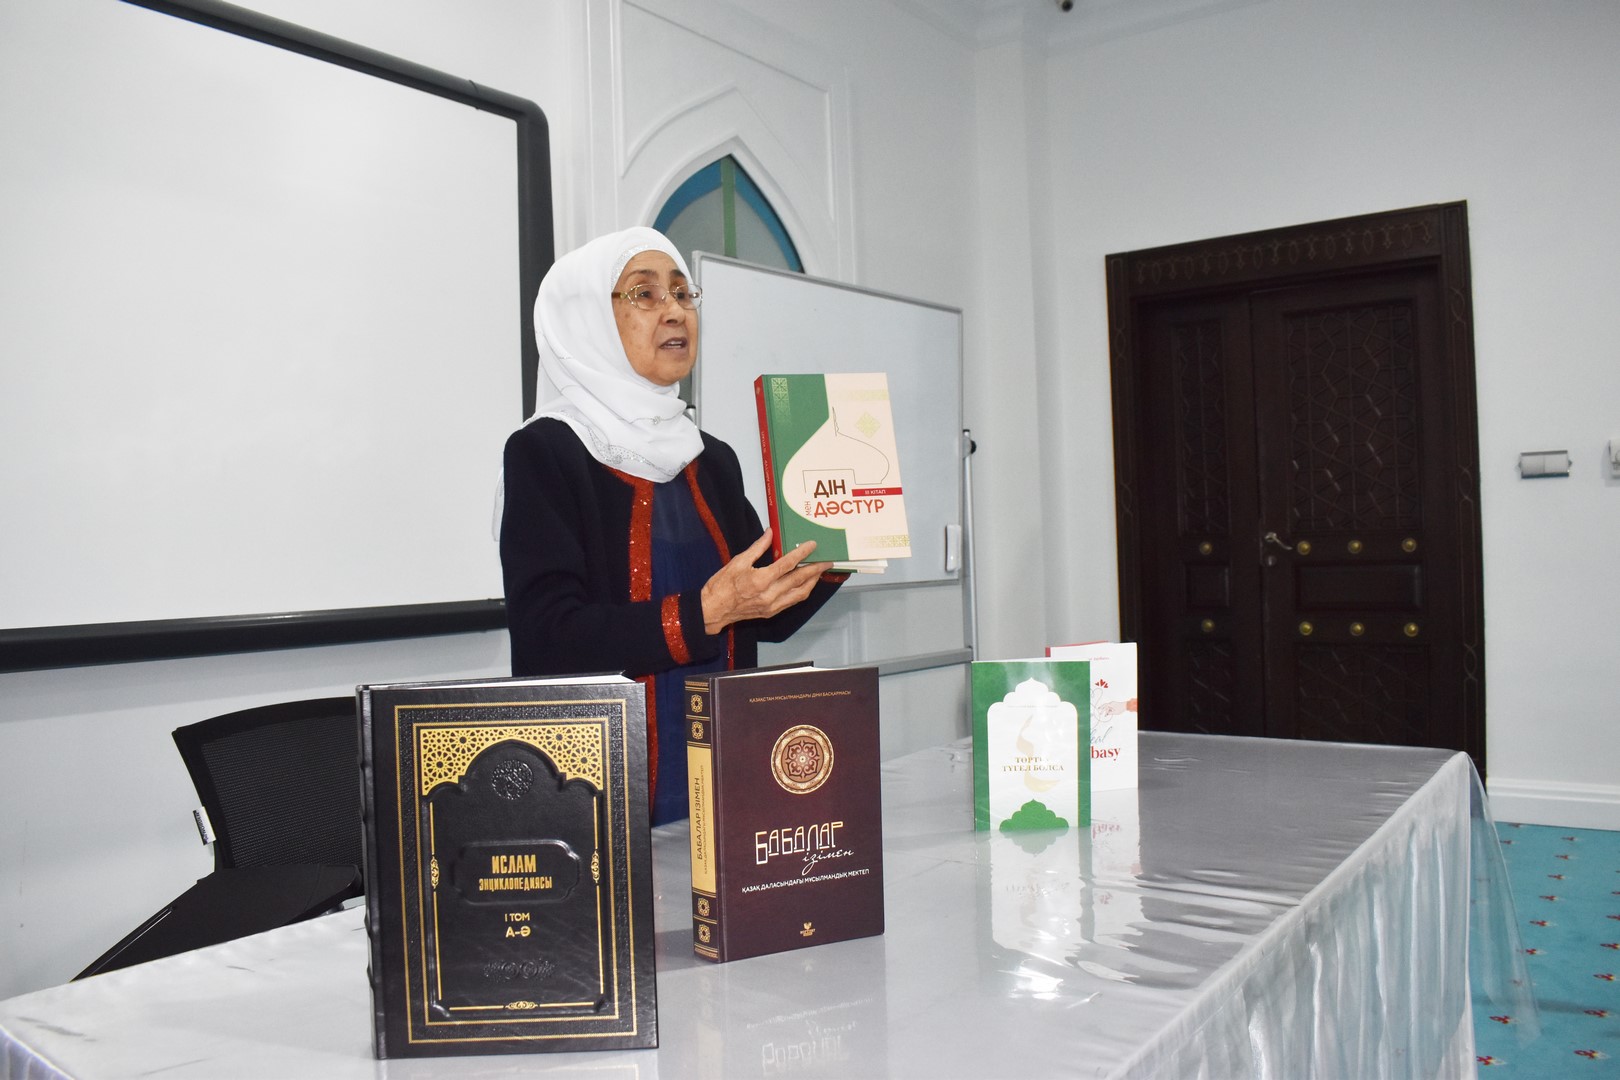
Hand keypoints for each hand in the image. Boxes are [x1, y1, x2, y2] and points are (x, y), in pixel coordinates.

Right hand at [701, 531, 831, 634]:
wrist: (713, 610)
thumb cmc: (722, 585)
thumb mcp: (737, 561)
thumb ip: (757, 548)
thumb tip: (770, 533)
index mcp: (760, 580)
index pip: (788, 564)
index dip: (802, 554)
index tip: (813, 546)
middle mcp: (769, 594)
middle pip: (799, 580)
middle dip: (815, 569)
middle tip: (827, 560)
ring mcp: (772, 605)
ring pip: (800, 593)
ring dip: (812, 582)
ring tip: (820, 571)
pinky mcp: (771, 612)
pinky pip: (792, 601)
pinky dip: (802, 591)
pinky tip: (805, 583)